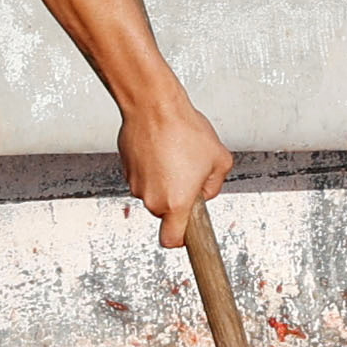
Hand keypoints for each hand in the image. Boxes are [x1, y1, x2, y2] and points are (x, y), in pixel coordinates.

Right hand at [126, 90, 231, 241]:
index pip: (172, 240)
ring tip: (175, 153)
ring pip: (154, 191)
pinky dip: (152, 166)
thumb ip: (215, 185)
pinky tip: (161, 147)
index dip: (180, 240)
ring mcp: (136, 183)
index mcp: (176, 203)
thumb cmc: (185, 130)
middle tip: (189, 173)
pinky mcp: (127, 168)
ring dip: (165, 180)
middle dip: (178, 198)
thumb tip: (205, 191)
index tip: (187, 235)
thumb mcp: (219, 160)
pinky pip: (143, 175)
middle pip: (165, 212)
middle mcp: (152, 198)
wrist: (153, 105)